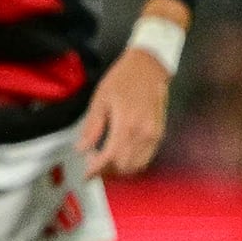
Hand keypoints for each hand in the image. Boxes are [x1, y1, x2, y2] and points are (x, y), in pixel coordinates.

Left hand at [77, 42, 172, 179]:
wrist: (149, 66)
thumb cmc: (123, 79)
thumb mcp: (100, 99)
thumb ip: (92, 127)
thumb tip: (82, 148)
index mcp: (127, 125)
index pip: (110, 158)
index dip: (97, 170)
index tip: (86, 175)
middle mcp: (144, 133)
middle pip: (125, 166)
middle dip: (107, 172)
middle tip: (92, 165)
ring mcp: (154, 135)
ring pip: (137, 165)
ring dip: (120, 170)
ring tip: (104, 162)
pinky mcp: (159, 133)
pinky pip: (146, 158)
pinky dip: (132, 163)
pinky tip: (119, 156)